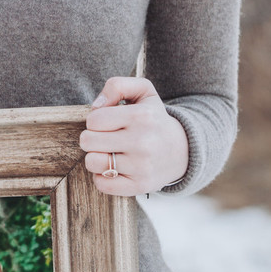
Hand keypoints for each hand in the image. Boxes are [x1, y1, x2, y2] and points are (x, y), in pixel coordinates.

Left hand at [80, 76, 188, 195]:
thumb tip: (96, 106)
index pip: (94, 119)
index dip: (95, 121)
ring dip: (95, 158)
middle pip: (88, 141)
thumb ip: (117, 86)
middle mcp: (142, 142)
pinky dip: (102, 177)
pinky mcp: (139, 186)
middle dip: (92, 138)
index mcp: (141, 116)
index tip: (107, 123)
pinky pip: (102, 184)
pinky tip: (114, 168)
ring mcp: (141, 166)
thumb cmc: (154, 119)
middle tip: (106, 138)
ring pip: (92, 163)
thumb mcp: (143, 91)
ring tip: (109, 153)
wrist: (183, 150)